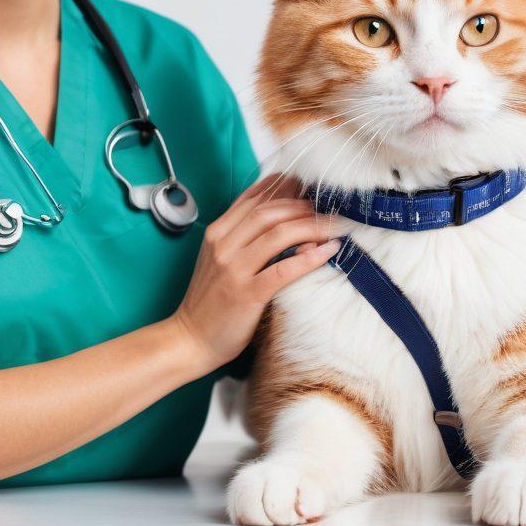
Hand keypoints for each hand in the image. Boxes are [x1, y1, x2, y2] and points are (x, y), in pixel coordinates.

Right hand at [171, 172, 350, 374]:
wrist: (190, 340)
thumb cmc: (210, 300)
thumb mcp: (220, 258)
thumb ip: (244, 235)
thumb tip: (283, 215)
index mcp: (217, 233)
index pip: (254, 198)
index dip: (285, 188)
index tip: (309, 185)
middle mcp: (223, 245)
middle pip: (269, 211)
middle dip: (303, 206)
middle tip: (330, 209)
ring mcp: (233, 269)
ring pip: (278, 234)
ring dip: (312, 226)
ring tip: (336, 227)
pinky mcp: (246, 294)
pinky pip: (282, 269)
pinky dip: (308, 258)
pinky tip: (328, 251)